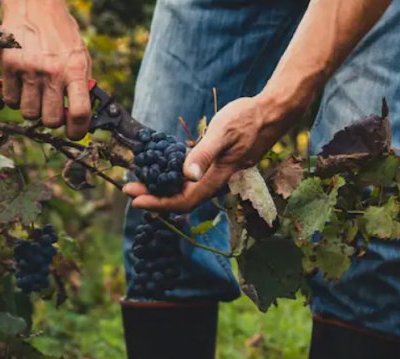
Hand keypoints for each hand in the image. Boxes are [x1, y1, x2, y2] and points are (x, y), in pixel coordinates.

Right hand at [0, 0, 91, 139]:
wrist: (35, 6)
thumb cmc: (60, 34)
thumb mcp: (80, 56)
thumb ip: (82, 85)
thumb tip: (82, 117)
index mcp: (75, 70)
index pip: (81, 113)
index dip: (78, 131)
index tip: (74, 133)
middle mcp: (53, 72)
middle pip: (51, 120)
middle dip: (52, 119)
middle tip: (51, 108)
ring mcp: (29, 70)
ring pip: (29, 114)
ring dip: (32, 109)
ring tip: (36, 92)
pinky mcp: (9, 66)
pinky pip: (10, 101)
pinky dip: (16, 99)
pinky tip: (21, 84)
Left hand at [123, 96, 292, 212]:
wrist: (271, 113)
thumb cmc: (248, 119)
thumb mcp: (223, 132)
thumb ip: (205, 154)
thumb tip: (186, 176)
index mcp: (217, 177)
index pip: (183, 201)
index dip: (158, 204)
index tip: (135, 199)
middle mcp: (216, 181)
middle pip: (181, 199)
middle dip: (154, 197)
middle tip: (128, 189)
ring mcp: (216, 174)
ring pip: (186, 191)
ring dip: (162, 189)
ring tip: (139, 181)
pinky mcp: (216, 165)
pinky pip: (192, 180)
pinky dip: (173, 178)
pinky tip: (161, 168)